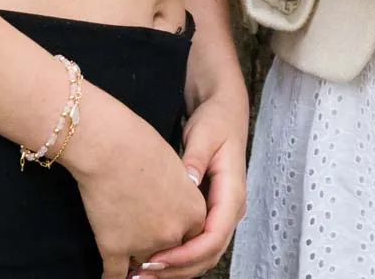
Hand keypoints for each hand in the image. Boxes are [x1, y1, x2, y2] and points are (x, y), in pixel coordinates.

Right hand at [63, 87, 206, 277]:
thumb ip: (182, 192)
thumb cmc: (142, 144)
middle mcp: (173, 233)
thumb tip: (177, 203)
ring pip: (143, 264)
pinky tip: (109, 277)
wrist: (110, 145)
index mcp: (193, 211)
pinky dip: (112, 277)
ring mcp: (144, 244)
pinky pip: (115, 274)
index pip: (193, 235)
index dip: (179, 230)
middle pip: (170, 251)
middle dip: (160, 247)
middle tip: (148, 236)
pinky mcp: (114, 248)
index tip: (169, 228)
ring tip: (129, 251)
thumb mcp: (176, 165)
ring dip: (136, 258)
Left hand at [132, 89, 248, 277]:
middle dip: (177, 270)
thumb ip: (196, 157)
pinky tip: (153, 257)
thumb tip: (189, 180)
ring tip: (142, 272)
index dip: (185, 254)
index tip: (156, 259)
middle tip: (142, 274)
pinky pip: (197, 244)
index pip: (213, 238)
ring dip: (176, 269)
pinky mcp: (210, 212)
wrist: (225, 111)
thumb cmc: (215, 120)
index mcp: (233, 192)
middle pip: (208, 255)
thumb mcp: (205, 133)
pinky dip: (177, 257)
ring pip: (203, 255)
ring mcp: (221, 213)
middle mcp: (230, 209)